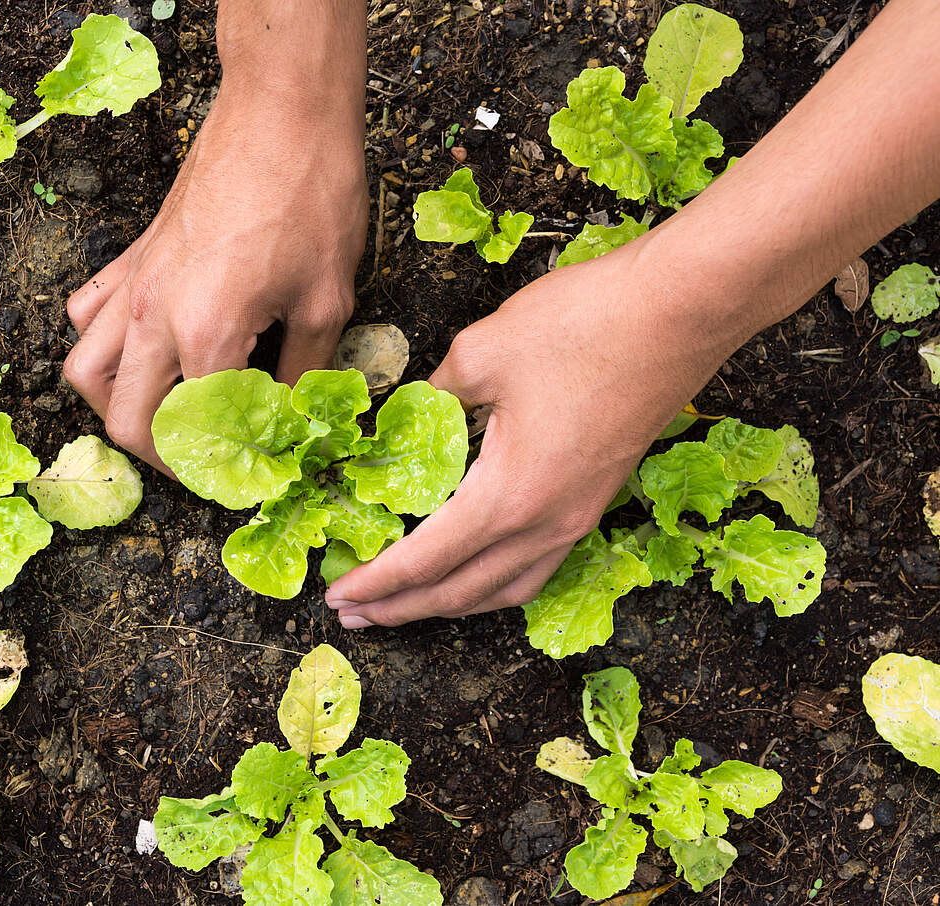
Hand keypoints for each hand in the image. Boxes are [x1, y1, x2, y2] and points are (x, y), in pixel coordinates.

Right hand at [64, 87, 367, 471]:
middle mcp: (154, 316)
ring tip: (164, 416)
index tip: (253, 474)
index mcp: (206, 334)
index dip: (226, 468)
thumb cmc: (311, 196)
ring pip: (85, 372)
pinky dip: (102, 346)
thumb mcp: (327, 300)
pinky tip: (143, 350)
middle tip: (206, 462)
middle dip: (164, 458)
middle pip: (126, 420)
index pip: (196, 432)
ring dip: (117, 408)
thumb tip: (293, 420)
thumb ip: (304, 373)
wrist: (281, 112)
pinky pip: (89, 314)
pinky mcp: (133, 256)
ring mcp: (135, 284)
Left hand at [325, 240, 745, 627]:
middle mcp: (546, 524)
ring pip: (504, 589)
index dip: (376, 583)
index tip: (337, 595)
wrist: (683, 309)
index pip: (425, 560)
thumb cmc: (584, 324)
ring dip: (450, 603)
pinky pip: (536, 567)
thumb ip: (432, 397)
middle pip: (461, 591)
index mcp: (509, 496)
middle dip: (402, 607)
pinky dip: (494, 583)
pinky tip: (476, 570)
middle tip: (353, 613)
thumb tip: (405, 417)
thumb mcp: (481, 352)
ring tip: (406, 604)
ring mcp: (579, 517)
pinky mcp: (597, 499)